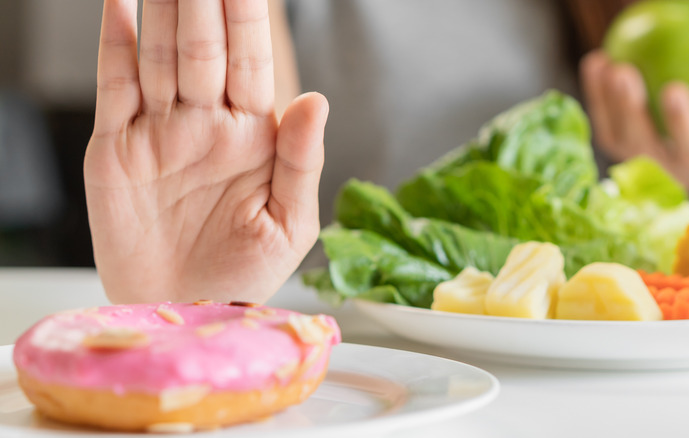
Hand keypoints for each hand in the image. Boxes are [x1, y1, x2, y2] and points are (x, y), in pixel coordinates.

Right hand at [84, 0, 327, 303]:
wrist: (183, 313)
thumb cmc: (244, 275)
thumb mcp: (288, 226)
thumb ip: (301, 162)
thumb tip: (315, 101)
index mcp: (252, 137)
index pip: (250, 61)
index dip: (247, 16)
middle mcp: (206, 124)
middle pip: (204, 47)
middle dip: (202, 1)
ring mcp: (160, 132)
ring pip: (162, 56)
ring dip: (164, 10)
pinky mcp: (116, 149)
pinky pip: (115, 88)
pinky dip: (115, 46)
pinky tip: (120, 7)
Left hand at [581, 50, 688, 200]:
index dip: (681, 122)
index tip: (674, 87)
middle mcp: (666, 173)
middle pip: (641, 144)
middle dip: (629, 109)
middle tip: (624, 72)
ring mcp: (637, 164)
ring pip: (614, 135)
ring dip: (604, 100)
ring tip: (603, 63)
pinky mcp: (618, 151)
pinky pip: (602, 122)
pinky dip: (595, 94)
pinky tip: (596, 62)